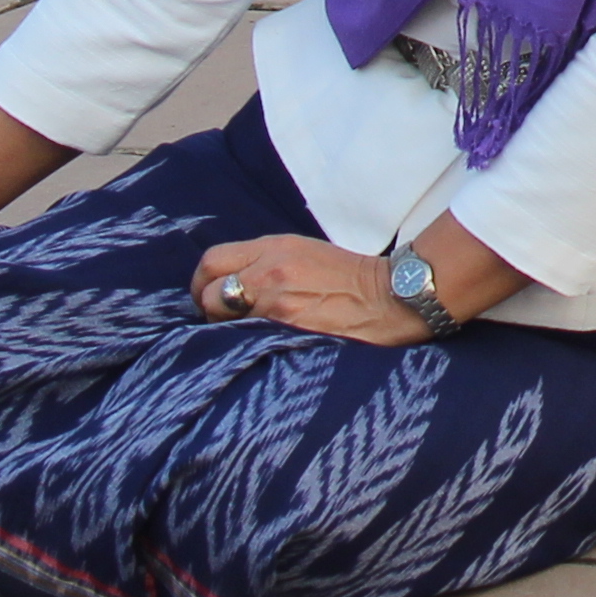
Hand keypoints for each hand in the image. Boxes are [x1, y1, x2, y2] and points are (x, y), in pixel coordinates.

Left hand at [186, 231, 436, 347]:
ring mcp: (275, 303)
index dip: (203, 283)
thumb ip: (268, 263)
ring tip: (242, 337)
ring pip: (222, 321)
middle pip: (209, 291)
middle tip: (220, 321)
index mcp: (274, 248)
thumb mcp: (306, 253)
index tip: (210, 296)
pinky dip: (246, 345)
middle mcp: (269, 271)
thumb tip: (234, 284)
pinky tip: (259, 349)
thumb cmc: (351, 278)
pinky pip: (246, 340)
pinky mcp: (285, 330)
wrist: (392, 297)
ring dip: (225, 330)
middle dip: (208, 308)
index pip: (212, 261)